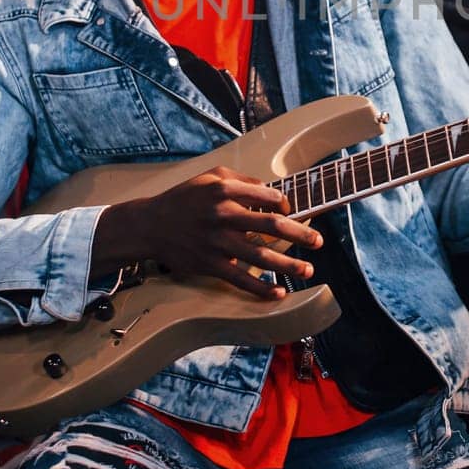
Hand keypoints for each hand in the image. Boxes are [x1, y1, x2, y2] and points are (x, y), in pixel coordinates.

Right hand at [92, 166, 321, 299]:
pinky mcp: (211, 264)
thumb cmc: (184, 198)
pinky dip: (261, 289)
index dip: (286, 204)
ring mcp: (218, 242)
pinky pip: (241, 279)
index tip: (293, 211)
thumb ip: (241, 178)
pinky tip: (278, 293)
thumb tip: (271, 189)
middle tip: (319, 241)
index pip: (268, 197)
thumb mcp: (210, 176)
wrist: (150, 225)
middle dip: (300, 235)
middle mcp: (224, 215)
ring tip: (308, 270)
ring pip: (261, 256)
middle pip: (271, 226)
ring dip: (289, 265)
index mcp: (225, 189)